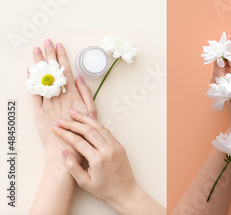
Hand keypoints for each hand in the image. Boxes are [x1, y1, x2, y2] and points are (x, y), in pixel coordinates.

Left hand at [30, 39, 96, 156]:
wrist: (66, 148)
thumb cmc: (82, 133)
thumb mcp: (92, 113)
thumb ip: (86, 94)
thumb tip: (78, 79)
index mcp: (73, 95)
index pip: (66, 71)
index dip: (62, 57)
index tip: (59, 46)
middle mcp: (60, 97)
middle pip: (54, 71)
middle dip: (50, 55)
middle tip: (46, 42)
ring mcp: (48, 103)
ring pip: (43, 79)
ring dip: (40, 63)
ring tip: (37, 51)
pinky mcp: (38, 111)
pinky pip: (34, 93)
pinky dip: (32, 81)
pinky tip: (30, 71)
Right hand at [52, 111, 162, 213]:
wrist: (125, 192)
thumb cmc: (104, 189)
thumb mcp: (84, 182)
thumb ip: (72, 166)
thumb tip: (64, 151)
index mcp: (97, 160)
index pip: (78, 141)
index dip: (64, 133)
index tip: (55, 129)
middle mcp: (108, 150)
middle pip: (88, 130)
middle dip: (73, 123)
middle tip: (61, 120)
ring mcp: (115, 147)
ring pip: (99, 128)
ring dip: (85, 119)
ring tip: (73, 114)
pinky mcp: (120, 146)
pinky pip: (107, 131)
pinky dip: (97, 124)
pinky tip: (88, 119)